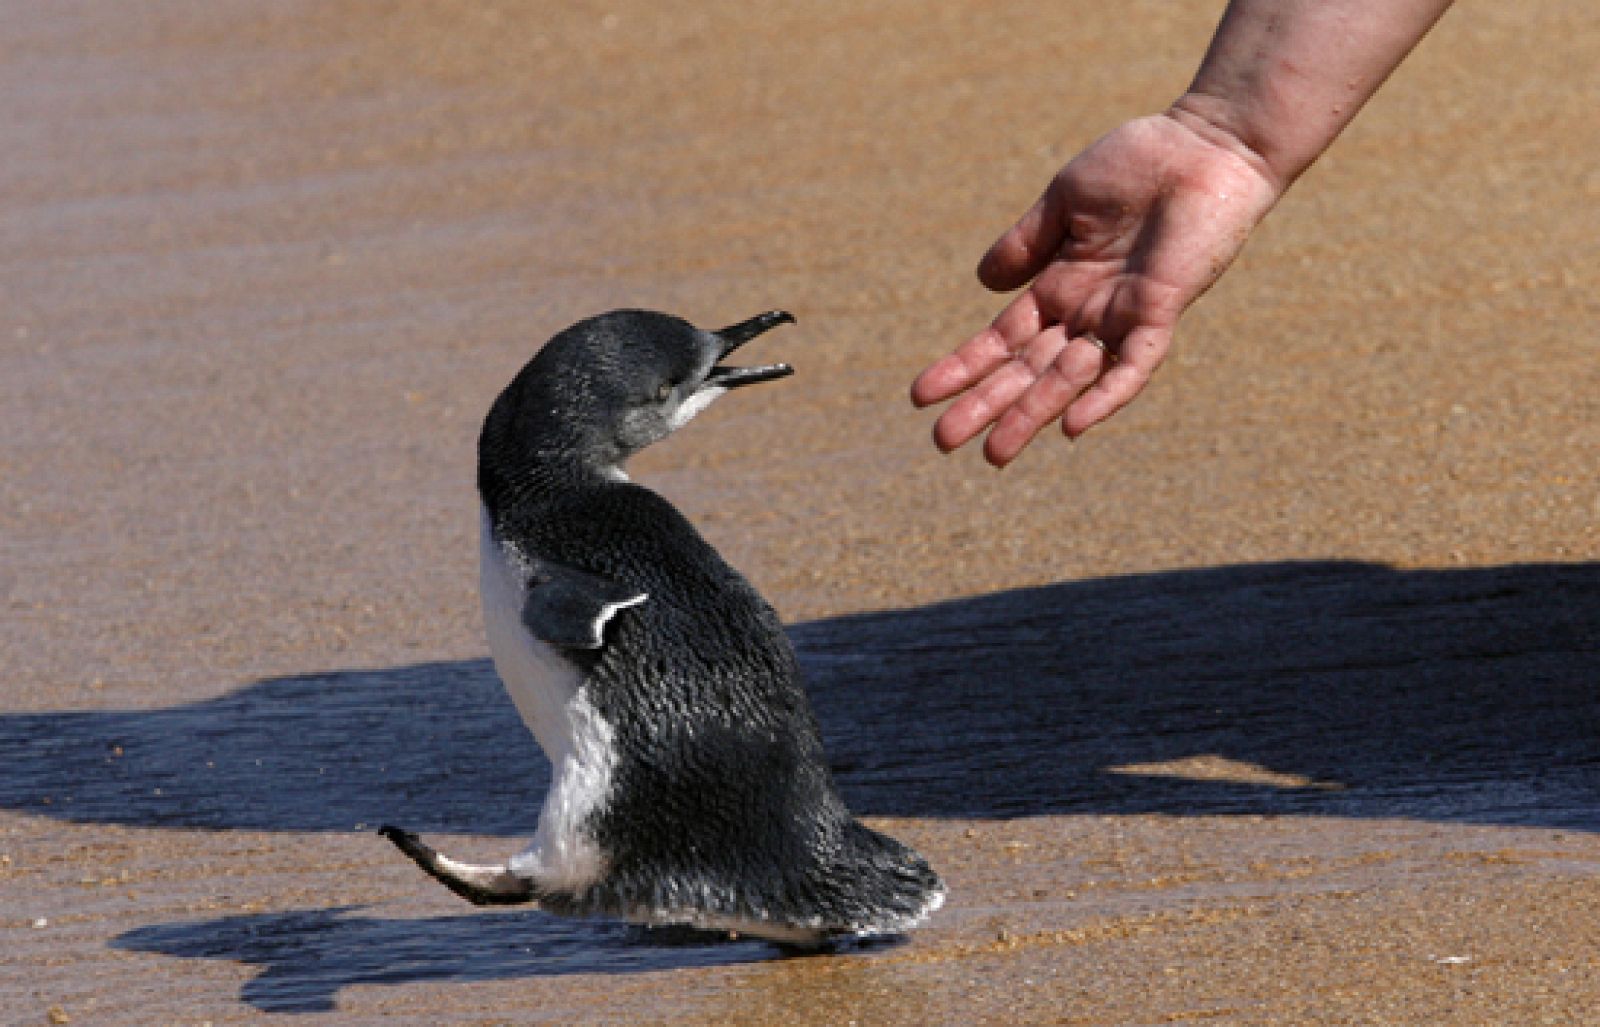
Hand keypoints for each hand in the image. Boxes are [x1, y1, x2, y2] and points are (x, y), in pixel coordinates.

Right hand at [911, 111, 1280, 465]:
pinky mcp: (1160, 311)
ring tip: (993, 454)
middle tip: (944, 443)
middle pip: (1027, 370)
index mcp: (1060, 285)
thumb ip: (1026, 243)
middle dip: (986, 406)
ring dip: (1031, 415)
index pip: (1003, 340)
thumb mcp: (1066, 199)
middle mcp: (1087, 311)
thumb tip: (983, 285)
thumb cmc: (1141, 161)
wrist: (1209, 143)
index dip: (963, 367)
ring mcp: (1122, 315)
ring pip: (1069, 379)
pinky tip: (1073, 428)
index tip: (921, 395)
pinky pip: (1132, 365)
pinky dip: (1105, 397)